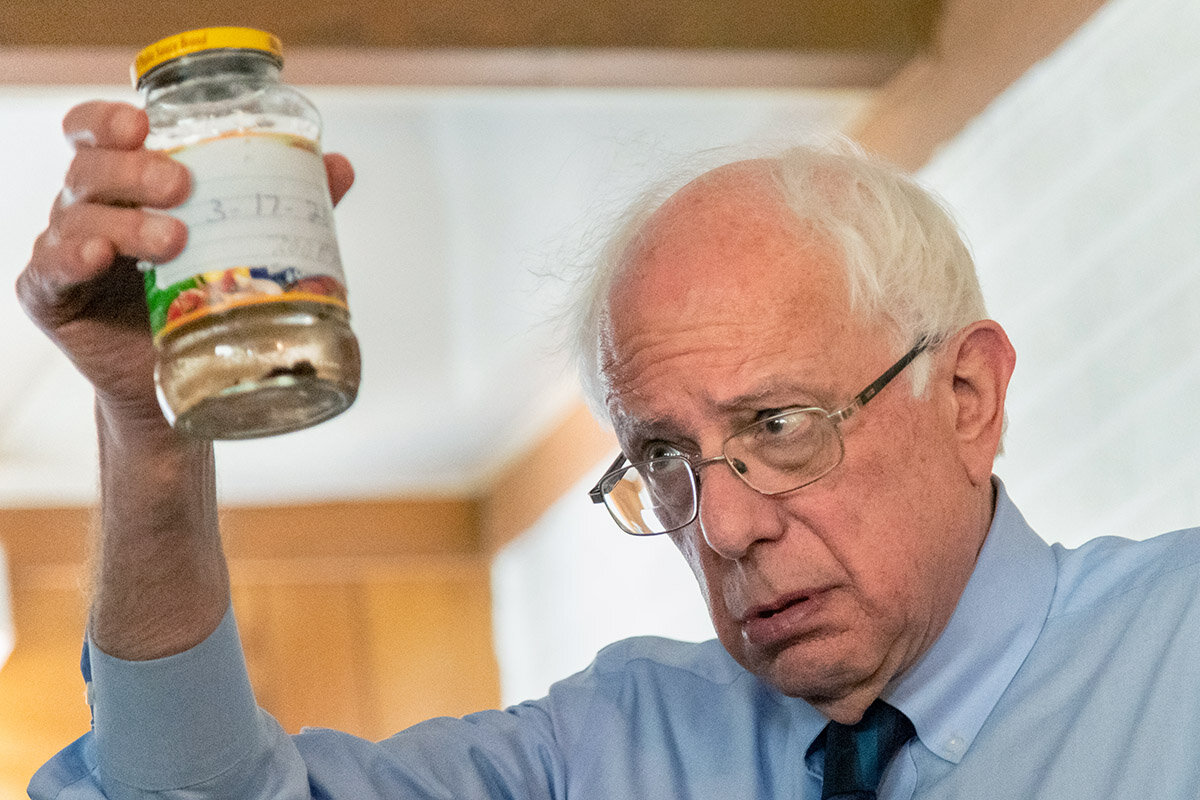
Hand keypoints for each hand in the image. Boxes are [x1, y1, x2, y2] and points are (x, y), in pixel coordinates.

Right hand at [16, 100, 354, 422]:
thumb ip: (281, 202)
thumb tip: (339, 167)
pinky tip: (99, 257)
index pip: (99, 132)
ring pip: (78, 217)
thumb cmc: (208, 295)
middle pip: (91, 168)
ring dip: (125, 222)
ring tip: (172, 239)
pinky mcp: (50, 296)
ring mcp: (66, 249)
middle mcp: (89, 207)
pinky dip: (72, 258)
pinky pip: (49, 270)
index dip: (110, 120)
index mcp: (126, 182)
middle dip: (133, 170)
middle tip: (181, 184)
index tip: (145, 124)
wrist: (192, 376)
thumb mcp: (243, 242)